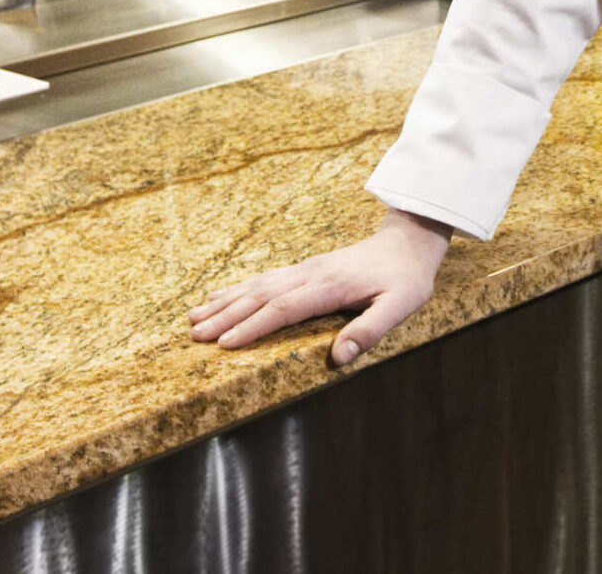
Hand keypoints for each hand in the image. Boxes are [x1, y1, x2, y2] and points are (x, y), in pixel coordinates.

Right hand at [189, 207, 451, 366]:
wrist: (407, 244)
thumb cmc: (405, 280)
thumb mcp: (400, 307)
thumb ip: (370, 330)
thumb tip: (339, 357)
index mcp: (330, 286)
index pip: (284, 308)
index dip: (253, 326)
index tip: (224, 343)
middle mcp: (310, 274)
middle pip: (261, 296)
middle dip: (226, 316)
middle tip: (194, 334)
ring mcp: (304, 269)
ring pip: (257, 285)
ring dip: (225, 302)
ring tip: (193, 317)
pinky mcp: (303, 269)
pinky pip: (264, 279)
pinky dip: (237, 289)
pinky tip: (218, 296)